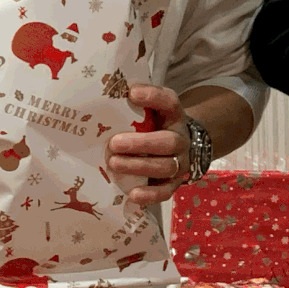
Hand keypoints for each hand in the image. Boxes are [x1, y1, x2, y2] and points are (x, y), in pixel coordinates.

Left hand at [106, 84, 190, 208]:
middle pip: (168, 142)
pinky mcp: (173, 183)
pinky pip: (166, 191)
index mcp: (173, 116)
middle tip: (115, 143)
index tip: (132, 93)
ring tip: (114, 163)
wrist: (176, 148)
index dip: (154, 97)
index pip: (170, 102)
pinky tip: (133, 194)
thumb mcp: (149, 111)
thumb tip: (108, 93)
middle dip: (141, 143)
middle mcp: (180, 139)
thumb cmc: (153, 127)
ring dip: (139, 166)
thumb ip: (134, 104)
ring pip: (165, 167)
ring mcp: (179, 163)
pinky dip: (150, 195)